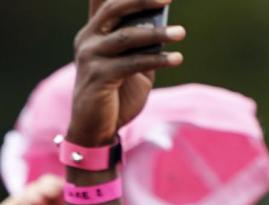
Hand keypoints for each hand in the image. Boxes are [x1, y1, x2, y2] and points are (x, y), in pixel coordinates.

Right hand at [67, 0, 185, 146]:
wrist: (95, 129)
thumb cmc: (115, 95)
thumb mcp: (130, 64)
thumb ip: (141, 44)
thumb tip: (164, 26)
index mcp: (93, 31)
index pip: (105, 1)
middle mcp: (87, 39)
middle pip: (114, 8)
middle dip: (142, 0)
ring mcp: (90, 57)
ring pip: (126, 36)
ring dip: (157, 33)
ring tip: (180, 33)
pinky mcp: (99, 76)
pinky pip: (133, 63)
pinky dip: (157, 59)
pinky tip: (176, 58)